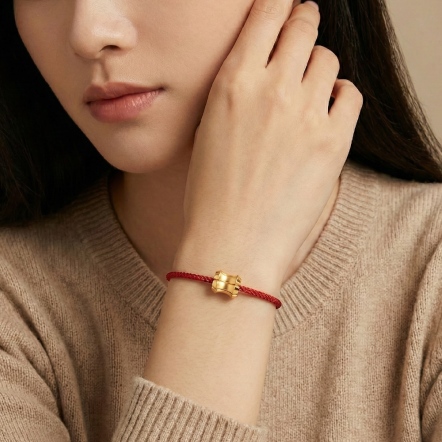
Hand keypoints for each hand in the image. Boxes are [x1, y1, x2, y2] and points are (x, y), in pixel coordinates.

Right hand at [176, 0, 362, 287]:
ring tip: (310, 88)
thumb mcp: (208, 134)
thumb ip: (236, 97)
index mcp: (232, 82)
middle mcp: (272, 88)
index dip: (279, 6)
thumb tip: (260, 77)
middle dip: (303, 23)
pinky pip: (350, 95)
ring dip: (319, 68)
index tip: (284, 8)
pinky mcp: (334, 142)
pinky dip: (340, 96)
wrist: (231, 246)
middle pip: (303, 26)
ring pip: (327, 60)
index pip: (266, 14)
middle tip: (303, 30)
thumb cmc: (210, 198)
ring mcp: (307, 113)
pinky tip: (327, 111)